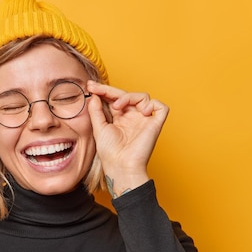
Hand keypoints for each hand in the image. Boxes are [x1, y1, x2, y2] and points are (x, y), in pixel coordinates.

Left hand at [87, 80, 168, 196]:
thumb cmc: (110, 152)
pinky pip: (161, 107)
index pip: (113, 99)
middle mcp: (132, 117)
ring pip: (142, 97)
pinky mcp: (155, 124)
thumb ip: (96, 111)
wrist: (120, 166)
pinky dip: (152, 104)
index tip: (90, 86)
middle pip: (126, 95)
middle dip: (111, 90)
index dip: (103, 91)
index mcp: (119, 118)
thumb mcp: (98, 128)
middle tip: (97, 89)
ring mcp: (144, 120)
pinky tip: (141, 111)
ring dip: (129, 97)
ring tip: (118, 106)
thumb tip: (93, 95)